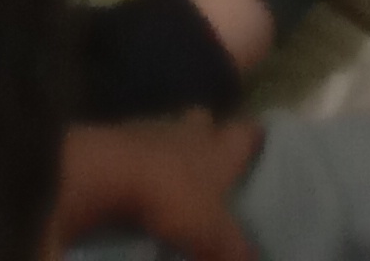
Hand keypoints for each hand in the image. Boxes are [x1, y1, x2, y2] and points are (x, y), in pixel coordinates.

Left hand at [48, 116, 256, 260]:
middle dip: (207, 132)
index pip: (244, 133)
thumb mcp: (211, 233)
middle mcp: (188, 131)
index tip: (259, 133)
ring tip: (173, 168)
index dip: (253, 134)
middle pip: (203, 121)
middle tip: (210, 151)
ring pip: (168, 129)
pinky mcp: (118, 137)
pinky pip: (136, 143)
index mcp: (218, 149)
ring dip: (171, 144)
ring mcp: (151, 129)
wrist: (110, 172)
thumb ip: (234, 249)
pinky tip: (140, 176)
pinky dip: (141, 157)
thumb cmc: (173, 197)